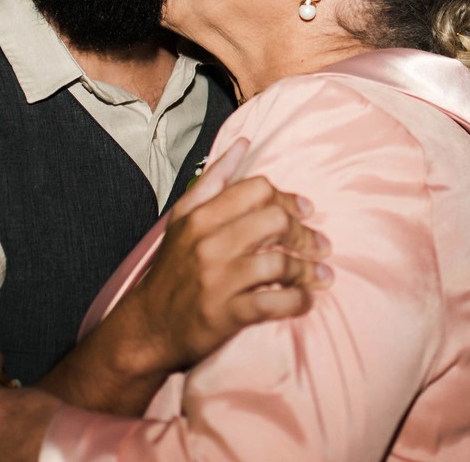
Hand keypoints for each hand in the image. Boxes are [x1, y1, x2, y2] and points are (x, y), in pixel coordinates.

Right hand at [124, 138, 333, 372]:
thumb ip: (214, 179)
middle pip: (275, 221)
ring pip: (279, 263)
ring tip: (322, 277)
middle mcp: (208, 243)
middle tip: (318, 246)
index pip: (257, 189)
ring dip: (309, 270)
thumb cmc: (173, 270)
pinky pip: (274, 303)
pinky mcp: (224, 314)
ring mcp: (216, 279)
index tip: (304, 212)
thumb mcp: (183, 218)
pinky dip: (298, 301)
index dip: (288, 199)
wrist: (148, 327)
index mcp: (200, 215)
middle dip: (304, 234)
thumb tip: (242, 143)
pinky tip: (306, 300)